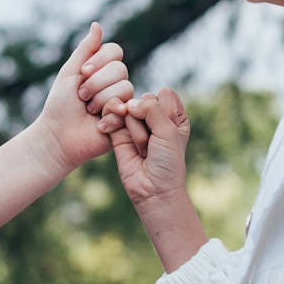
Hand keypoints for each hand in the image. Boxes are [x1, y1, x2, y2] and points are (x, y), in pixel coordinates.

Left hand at [37, 23, 131, 172]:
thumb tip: (97, 24)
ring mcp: (122, 101)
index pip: (115, 51)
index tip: (82, 73)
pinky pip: (126, 108)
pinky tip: (98, 124)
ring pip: (125, 88)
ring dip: (100, 101)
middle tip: (81, 97)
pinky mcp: (127, 121)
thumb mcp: (70, 72)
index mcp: (102, 69)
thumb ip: (85, 49)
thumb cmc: (61, 105)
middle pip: (120, 69)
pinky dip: (108, 116)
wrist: (59, 136)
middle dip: (96, 84)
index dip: (99, 60)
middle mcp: (115, 83)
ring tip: (89, 112)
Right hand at [109, 88, 190, 205]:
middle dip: (148, 123)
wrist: (152, 190)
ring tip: (142, 149)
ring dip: (135, 131)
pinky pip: (111, 114)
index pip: (165, 94)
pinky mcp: (118, 131)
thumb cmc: (167, 163)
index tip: (168, 132)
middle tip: (153, 145)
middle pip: (145, 98)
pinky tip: (109, 129)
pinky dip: (111, 120)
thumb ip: (151, 108)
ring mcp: (136, 124)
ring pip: (129, 108)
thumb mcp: (168, 131)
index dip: (163, 109)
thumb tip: (128, 103)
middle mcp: (155, 117)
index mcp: (174, 115)